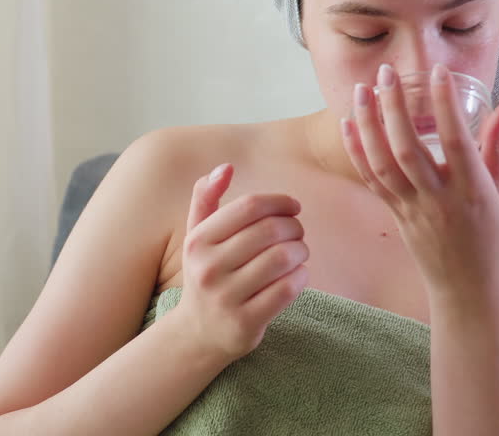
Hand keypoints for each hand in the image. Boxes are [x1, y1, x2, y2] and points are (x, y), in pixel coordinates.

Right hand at [172, 163, 309, 361]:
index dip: (279, 201)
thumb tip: (226, 167)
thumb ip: (206, 198)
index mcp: (198, 241)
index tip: (293, 207)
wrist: (198, 333)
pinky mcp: (245, 321)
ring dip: (300, 250)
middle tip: (298, 231)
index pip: (248, 207)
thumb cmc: (206, 273)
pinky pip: (287, 289)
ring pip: (282, 258)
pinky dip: (301, 276)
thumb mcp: (197, 236)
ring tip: (299, 252)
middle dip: (294, 226)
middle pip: (269, 231)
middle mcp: (208, 268)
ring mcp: (226, 297)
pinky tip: (298, 274)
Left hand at [339, 62, 498, 298]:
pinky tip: (348, 124)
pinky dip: (356, 151)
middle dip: (393, 108)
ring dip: (367, 125)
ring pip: (382, 163)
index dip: (445, 105)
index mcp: (472, 191)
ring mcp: (412, 209)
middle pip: (408, 149)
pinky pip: (370, 181)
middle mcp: (439, 199)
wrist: (469, 290)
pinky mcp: (394, 215)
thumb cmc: (492, 240)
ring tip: (361, 90)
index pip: (457, 142)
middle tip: (385, 73)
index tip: (437, 71)